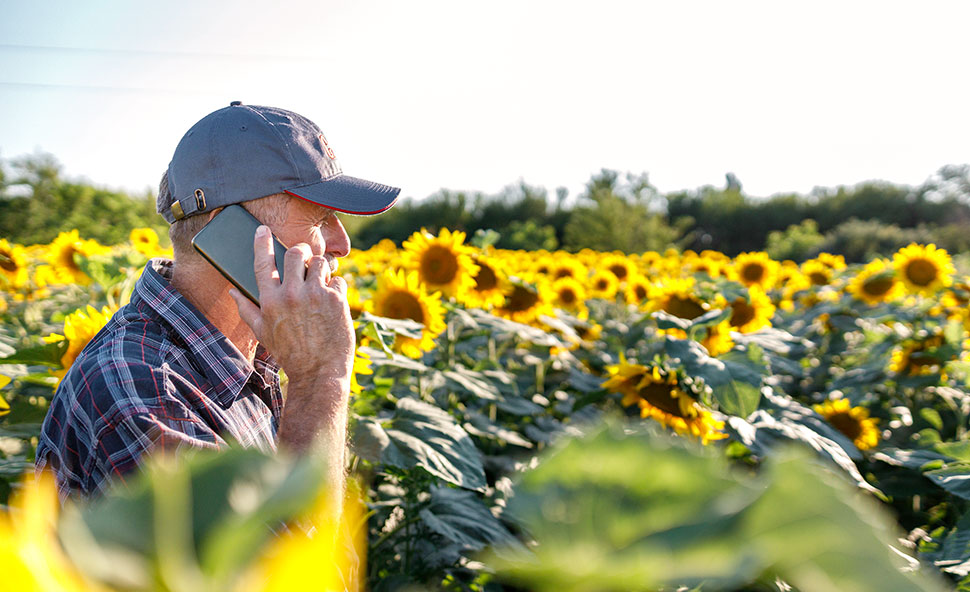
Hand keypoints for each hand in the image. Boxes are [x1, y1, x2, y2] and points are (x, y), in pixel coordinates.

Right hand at [229, 225, 354, 396]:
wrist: (319, 372)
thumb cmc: (289, 353)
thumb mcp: (263, 332)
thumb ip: (247, 309)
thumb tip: (233, 291)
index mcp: (270, 301)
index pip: (262, 263)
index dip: (261, 243)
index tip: (262, 230)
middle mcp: (292, 295)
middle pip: (296, 253)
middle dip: (300, 252)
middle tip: (303, 258)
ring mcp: (316, 296)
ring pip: (319, 262)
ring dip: (319, 268)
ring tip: (318, 281)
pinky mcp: (337, 300)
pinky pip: (337, 279)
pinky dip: (335, 286)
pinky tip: (331, 300)